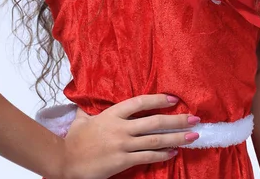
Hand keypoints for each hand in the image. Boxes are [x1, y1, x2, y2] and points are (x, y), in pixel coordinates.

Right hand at [59, 93, 199, 178]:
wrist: (64, 161)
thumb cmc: (73, 140)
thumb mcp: (82, 119)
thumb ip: (89, 110)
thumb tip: (85, 102)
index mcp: (112, 113)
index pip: (140, 102)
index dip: (158, 99)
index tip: (174, 99)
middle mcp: (121, 127)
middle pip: (155, 121)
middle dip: (178, 120)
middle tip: (195, 118)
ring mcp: (123, 144)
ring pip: (155, 139)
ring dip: (177, 137)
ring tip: (193, 136)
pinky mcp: (122, 160)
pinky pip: (147, 156)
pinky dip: (163, 154)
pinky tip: (174, 152)